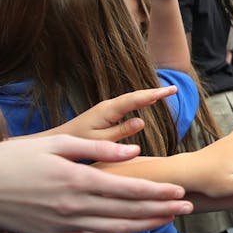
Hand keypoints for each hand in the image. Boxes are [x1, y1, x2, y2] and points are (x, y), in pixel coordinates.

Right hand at [0, 136, 191, 232]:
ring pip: (114, 230)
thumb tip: (134, 151)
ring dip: (144, 226)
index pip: (129, 190)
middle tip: (188, 208)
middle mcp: (73, 207)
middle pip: (128, 212)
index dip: (158, 193)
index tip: (180, 192)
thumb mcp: (56, 144)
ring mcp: (62, 226)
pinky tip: (132, 231)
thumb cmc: (11, 158)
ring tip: (167, 220)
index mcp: (77, 181)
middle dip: (161, 211)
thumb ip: (97, 148)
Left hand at [50, 85, 176, 142]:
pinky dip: (141, 100)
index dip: (154, 94)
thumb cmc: (77, 143)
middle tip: (174, 89)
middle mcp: (108, 106)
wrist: (58, 141)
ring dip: (149, 94)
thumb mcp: (100, 141)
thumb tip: (142, 121)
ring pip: (132, 98)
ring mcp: (107, 108)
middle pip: (135, 95)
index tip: (170, 90)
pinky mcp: (106, 113)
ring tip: (167, 92)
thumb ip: (121, 132)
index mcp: (107, 110)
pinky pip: (128, 104)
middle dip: (155, 91)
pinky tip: (149, 100)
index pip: (135, 100)